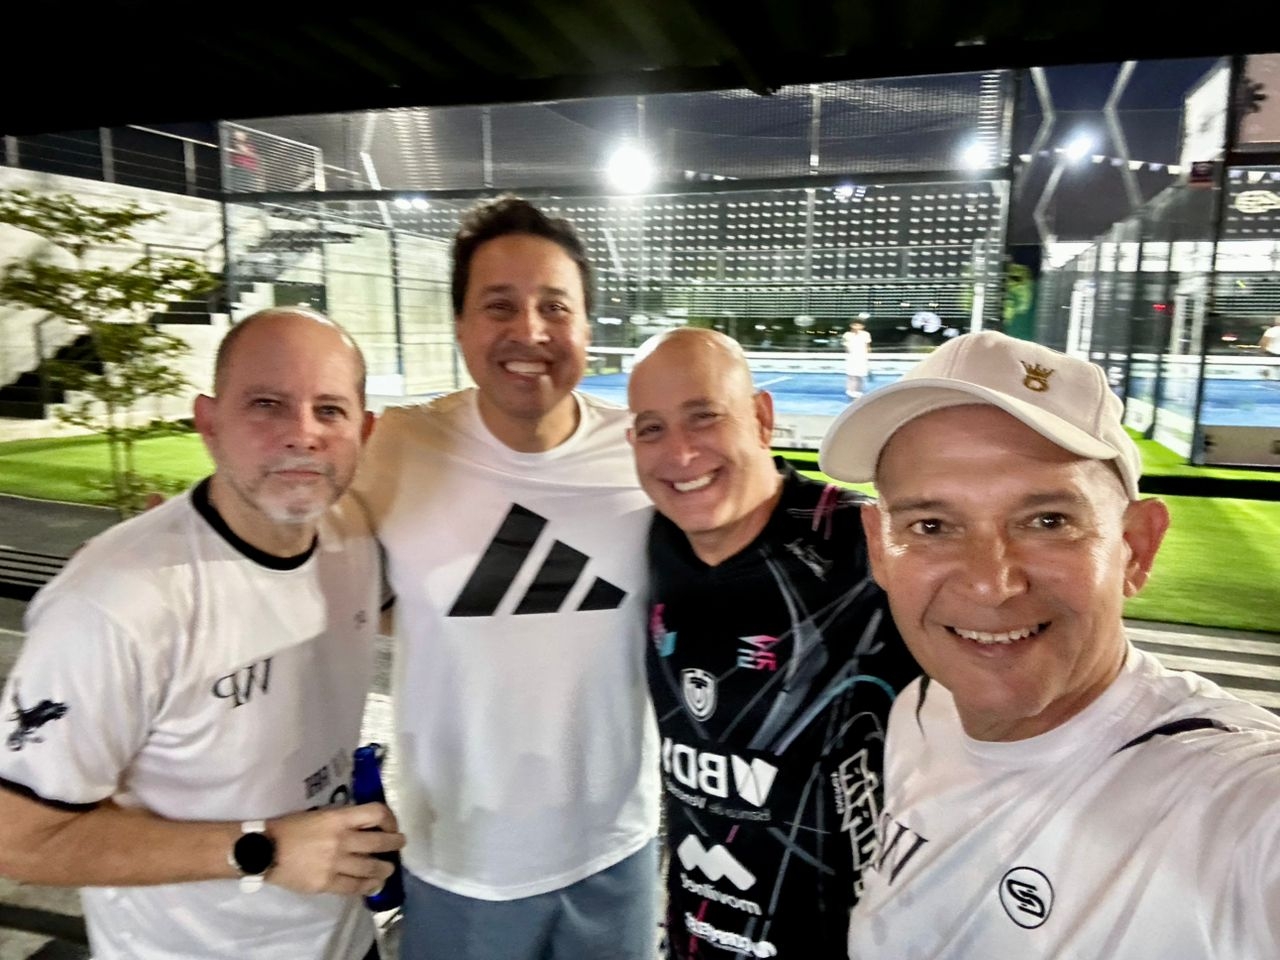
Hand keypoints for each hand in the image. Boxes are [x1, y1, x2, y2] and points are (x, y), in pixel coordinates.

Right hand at [264, 803, 404, 896]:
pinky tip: (373, 886)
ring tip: (388, 868)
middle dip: (395, 844)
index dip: (390, 818)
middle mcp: (341, 839)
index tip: (392, 825)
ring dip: (385, 868)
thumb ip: (343, 820)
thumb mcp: (319, 814)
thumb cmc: (290, 828)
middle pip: (380, 843)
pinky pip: (354, 887)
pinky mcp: (326, 883)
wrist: (264, 850)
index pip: (376, 813)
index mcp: (338, 818)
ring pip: (371, 867)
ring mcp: (334, 863)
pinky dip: (368, 887)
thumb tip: (365, 826)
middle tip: (400, 844)